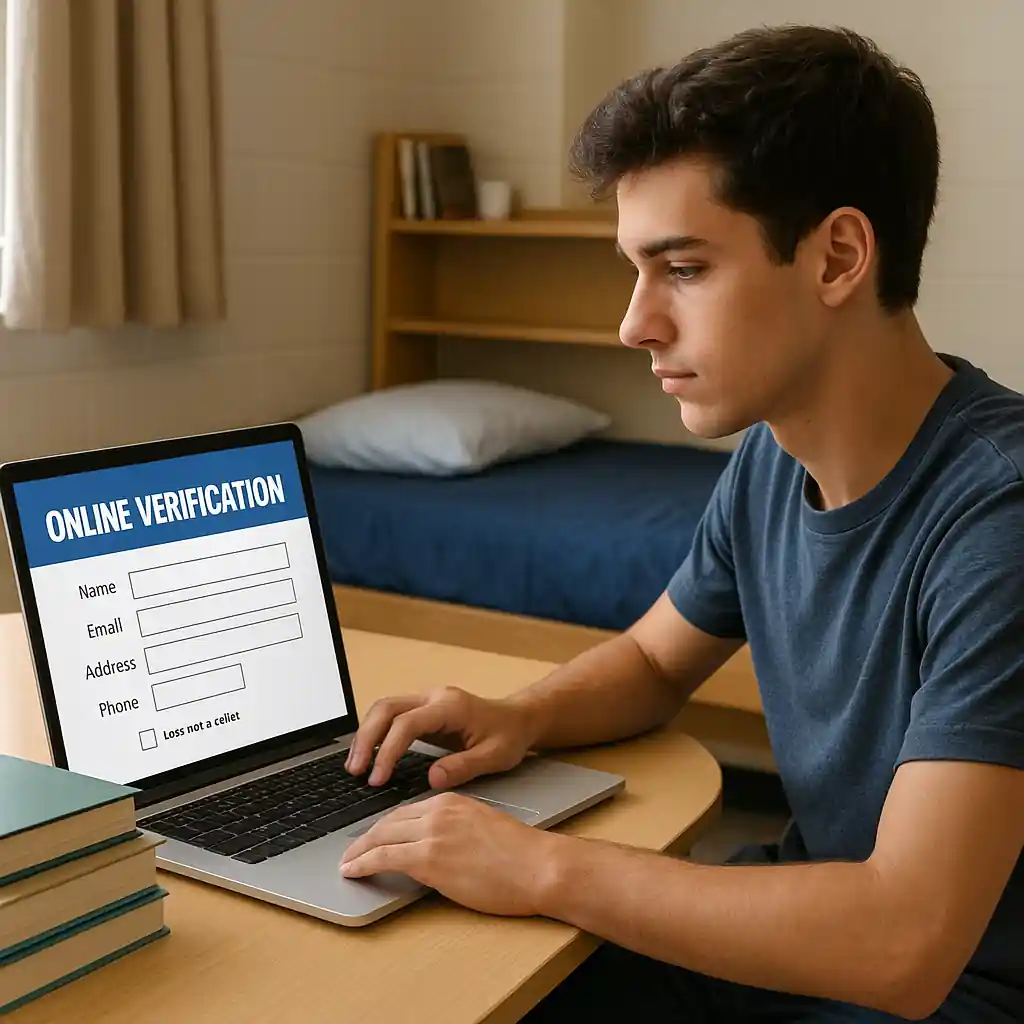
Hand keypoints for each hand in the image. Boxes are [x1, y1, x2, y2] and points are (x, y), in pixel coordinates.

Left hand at [339, 792, 563, 916]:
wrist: (539, 866)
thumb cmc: (522, 856)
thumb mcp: (483, 828)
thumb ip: (457, 830)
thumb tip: (439, 848)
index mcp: (452, 801)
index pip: (406, 810)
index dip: (384, 826)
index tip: (373, 836)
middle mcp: (439, 811)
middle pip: (388, 821)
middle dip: (365, 837)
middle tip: (350, 851)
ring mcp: (433, 834)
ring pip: (380, 837)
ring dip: (357, 851)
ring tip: (346, 863)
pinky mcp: (430, 859)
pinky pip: (383, 858)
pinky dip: (362, 864)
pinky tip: (353, 871)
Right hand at [346, 686, 534, 788]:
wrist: (518, 718)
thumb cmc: (509, 736)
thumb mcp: (495, 756)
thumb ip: (463, 767)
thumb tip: (432, 779)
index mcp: (450, 706)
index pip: (407, 723)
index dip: (388, 750)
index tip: (377, 777)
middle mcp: (433, 697)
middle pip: (386, 708)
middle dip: (366, 739)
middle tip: (356, 770)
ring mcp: (426, 700)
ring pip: (384, 709)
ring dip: (366, 735)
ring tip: (355, 766)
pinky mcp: (423, 709)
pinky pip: (391, 716)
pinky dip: (376, 734)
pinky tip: (369, 756)